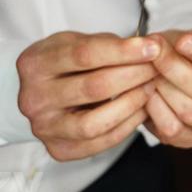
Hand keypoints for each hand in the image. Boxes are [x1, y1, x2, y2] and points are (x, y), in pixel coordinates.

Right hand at [16, 32, 158, 161]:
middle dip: (134, 75)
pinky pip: (99, 143)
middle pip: (93, 88)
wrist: (44, 91)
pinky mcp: (58, 150)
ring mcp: (44, 128)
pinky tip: (142, 108)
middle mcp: (33, 99)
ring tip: (151, 87)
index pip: (85, 55)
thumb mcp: (79, 41)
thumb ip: (109, 44)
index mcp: (35, 64)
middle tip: (157, 67)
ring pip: (94, 123)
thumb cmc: (68, 62)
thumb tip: (150, 48)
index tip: (153, 47)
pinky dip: (127, 126)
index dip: (123, 51)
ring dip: (131, 103)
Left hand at [143, 29, 191, 147]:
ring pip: (191, 112)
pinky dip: (156, 112)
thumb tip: (159, 47)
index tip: (183, 41)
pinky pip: (173, 131)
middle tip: (154, 56)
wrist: (190, 76)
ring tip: (150, 75)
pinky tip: (150, 95)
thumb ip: (184, 40)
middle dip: (175, 70)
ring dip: (164, 91)